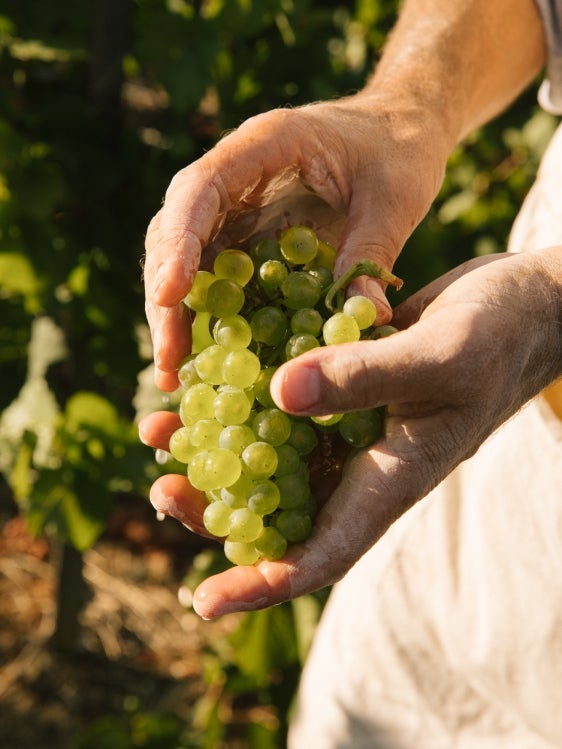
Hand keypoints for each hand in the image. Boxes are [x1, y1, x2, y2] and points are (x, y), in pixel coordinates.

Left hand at [139, 249, 561, 618]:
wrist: (523, 304)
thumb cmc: (501, 336)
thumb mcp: (442, 357)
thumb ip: (368, 378)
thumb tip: (279, 393)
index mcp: (390, 479)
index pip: (322, 553)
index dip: (263, 584)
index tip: (205, 600)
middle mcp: (362, 462)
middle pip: (280, 510)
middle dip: (218, 509)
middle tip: (162, 490)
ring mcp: (350, 424)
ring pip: (273, 454)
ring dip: (216, 448)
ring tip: (157, 430)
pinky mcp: (342, 384)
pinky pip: (284, 401)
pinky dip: (243, 394)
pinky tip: (204, 375)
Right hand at [143, 95, 450, 389]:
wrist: (400, 131)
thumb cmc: (398, 152)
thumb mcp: (393, 201)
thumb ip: (371, 254)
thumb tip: (364, 321)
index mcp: (263, 145)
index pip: (199, 190)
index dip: (179, 242)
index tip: (170, 295)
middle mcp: (236, 177)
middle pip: (175, 232)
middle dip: (167, 297)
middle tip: (168, 359)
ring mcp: (237, 209)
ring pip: (186, 260)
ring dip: (177, 316)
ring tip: (173, 374)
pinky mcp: (248, 238)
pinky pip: (217, 278)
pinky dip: (209, 318)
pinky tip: (207, 361)